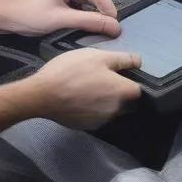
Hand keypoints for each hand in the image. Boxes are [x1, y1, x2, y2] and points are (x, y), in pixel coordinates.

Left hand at [1, 0, 120, 36]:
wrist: (6, 15)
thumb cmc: (30, 14)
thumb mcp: (61, 19)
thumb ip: (89, 22)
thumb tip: (115, 27)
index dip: (108, 9)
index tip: (116, 28)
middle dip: (103, 13)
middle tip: (111, 31)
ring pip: (90, 2)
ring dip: (95, 15)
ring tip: (102, 31)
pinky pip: (81, 5)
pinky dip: (86, 16)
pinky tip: (89, 27)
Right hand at [24, 49, 141, 129]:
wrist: (42, 95)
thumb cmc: (72, 71)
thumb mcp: (97, 55)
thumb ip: (122, 59)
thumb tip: (138, 61)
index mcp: (122, 92)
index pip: (139, 90)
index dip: (132, 80)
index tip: (121, 73)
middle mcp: (116, 110)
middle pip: (126, 102)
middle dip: (120, 93)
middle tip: (103, 78)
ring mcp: (101, 120)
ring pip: (111, 110)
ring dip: (106, 101)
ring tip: (89, 87)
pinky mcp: (86, 126)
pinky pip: (96, 116)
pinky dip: (92, 109)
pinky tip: (79, 98)